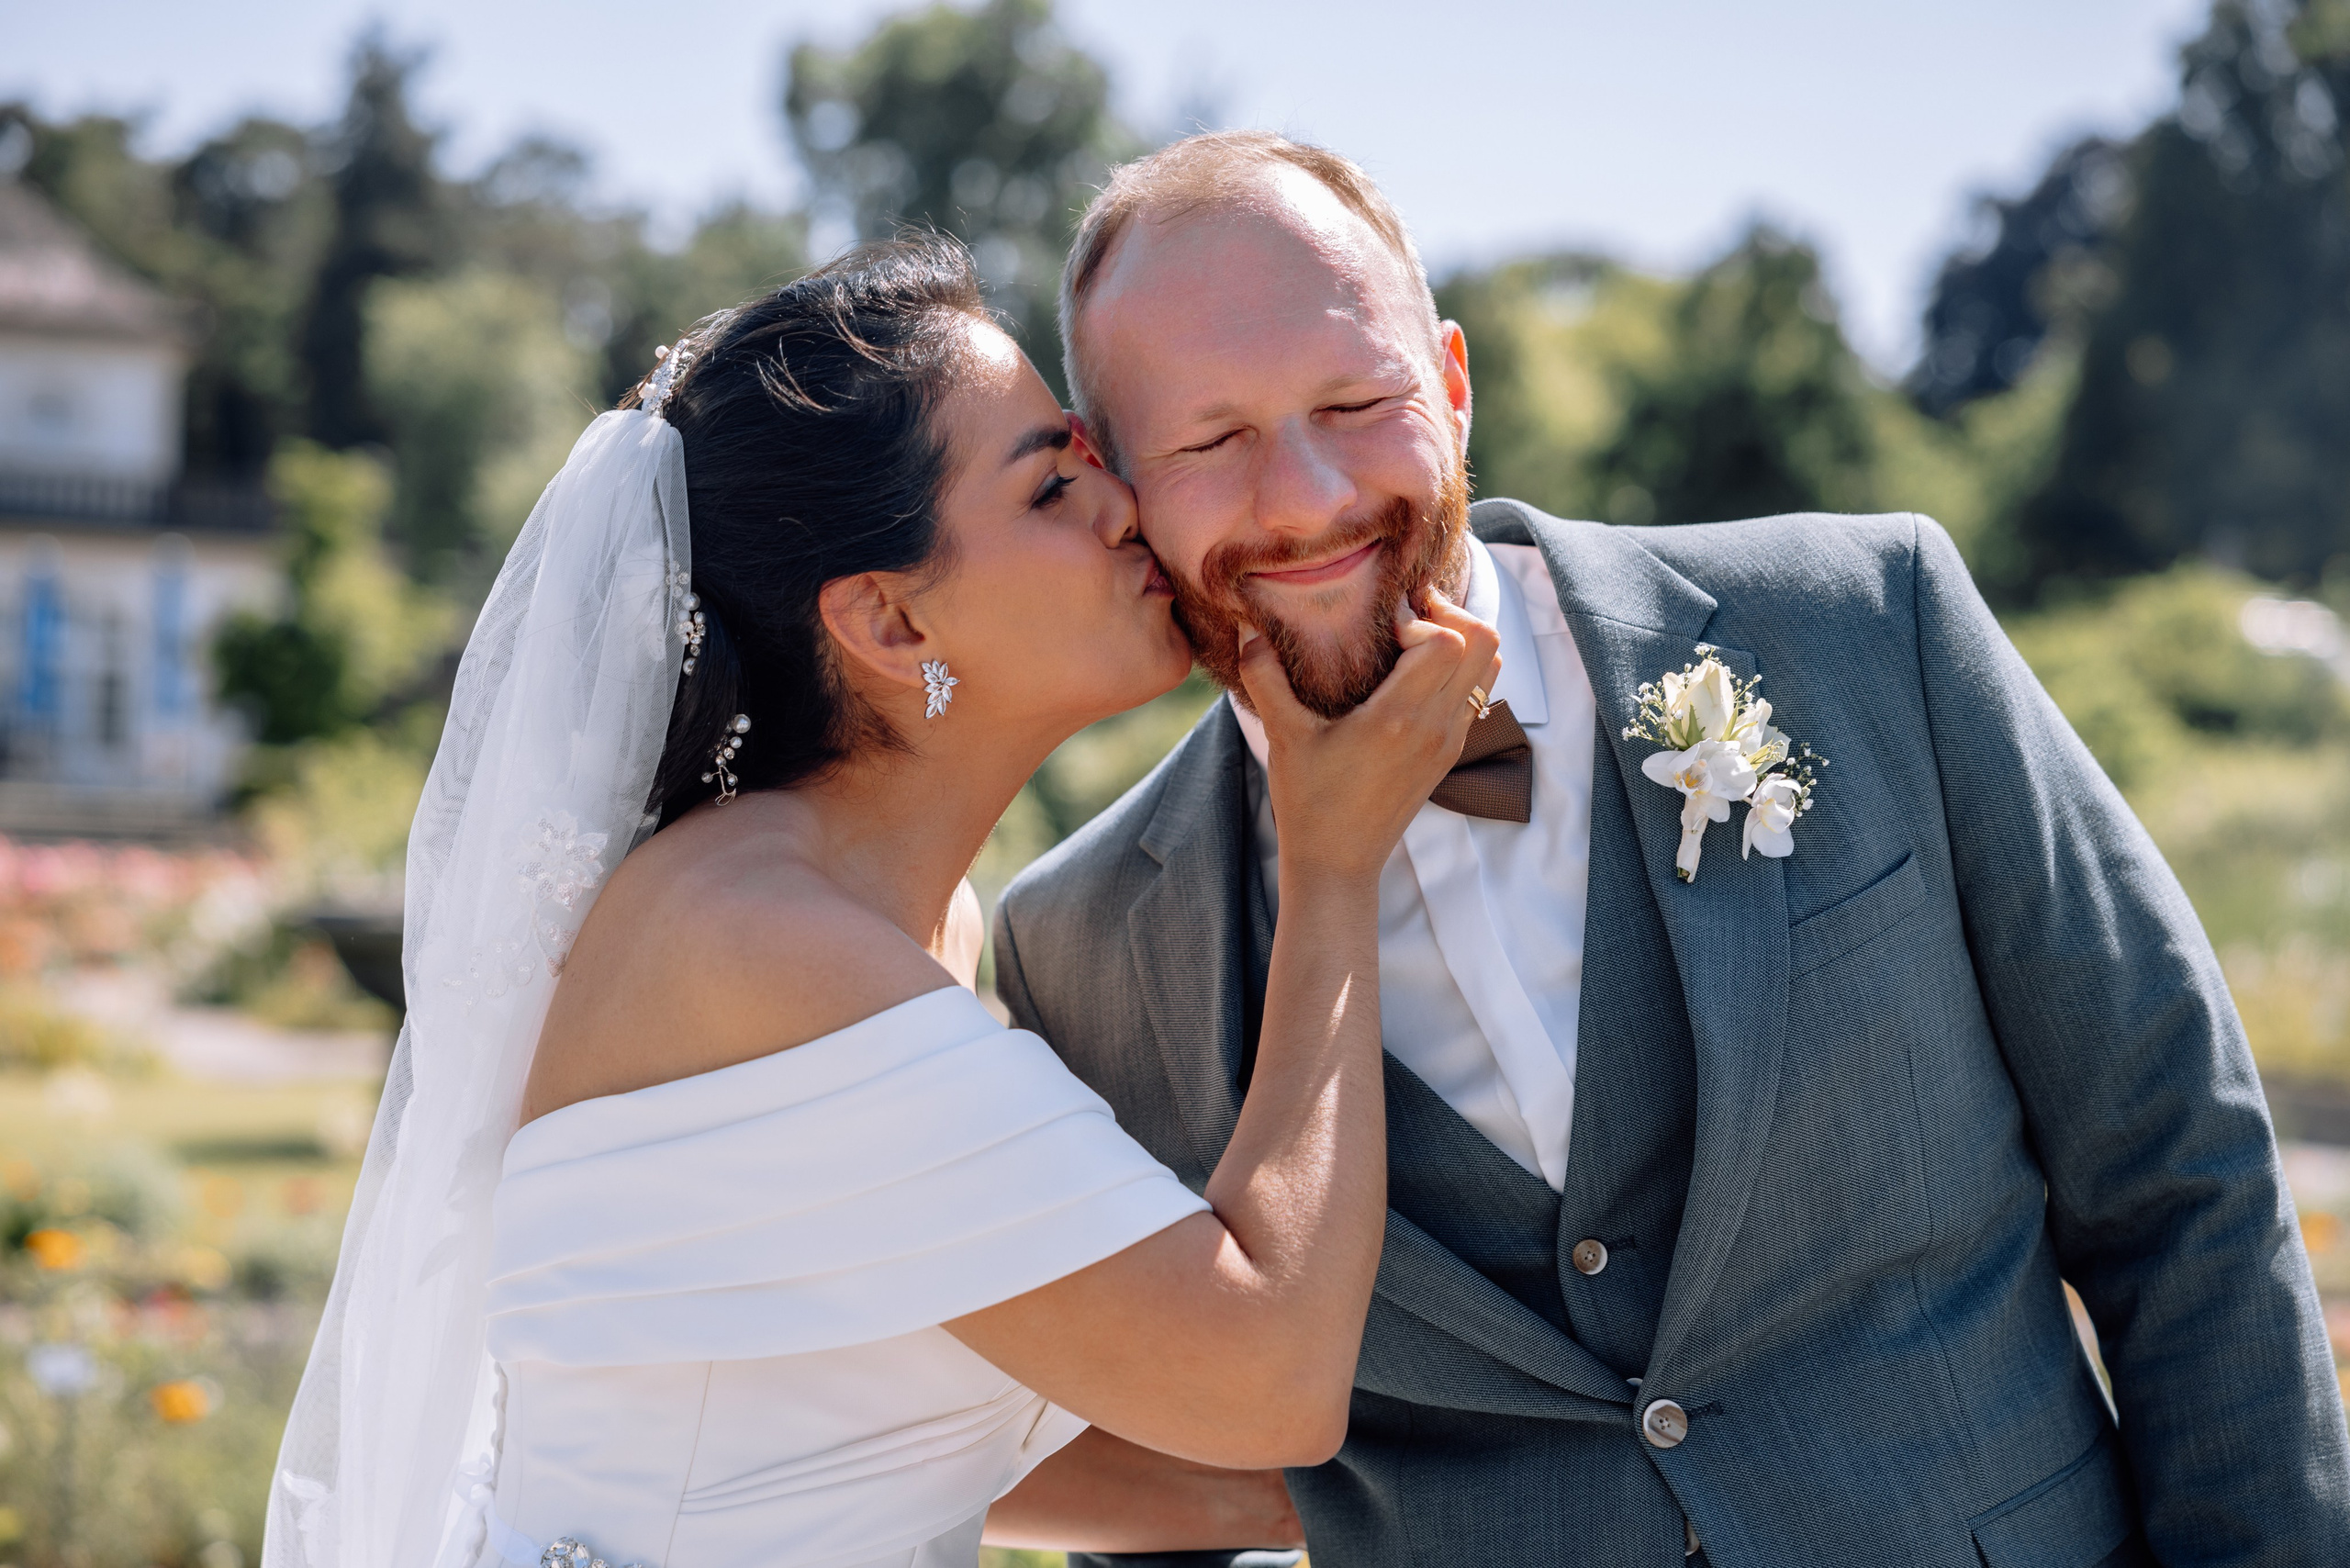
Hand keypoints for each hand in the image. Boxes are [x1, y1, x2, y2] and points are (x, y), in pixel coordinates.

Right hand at [1240, 588, 1501, 886]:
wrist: (1338, 864)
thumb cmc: (1310, 804)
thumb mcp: (1283, 738)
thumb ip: (1265, 678)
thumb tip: (1246, 629)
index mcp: (1399, 718)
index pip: (1448, 641)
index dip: (1419, 619)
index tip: (1381, 627)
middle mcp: (1436, 726)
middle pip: (1483, 643)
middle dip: (1450, 617)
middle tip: (1405, 621)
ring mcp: (1449, 740)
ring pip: (1489, 666)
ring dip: (1460, 643)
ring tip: (1411, 643)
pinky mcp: (1449, 752)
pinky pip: (1476, 693)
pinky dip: (1458, 670)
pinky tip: (1412, 677)